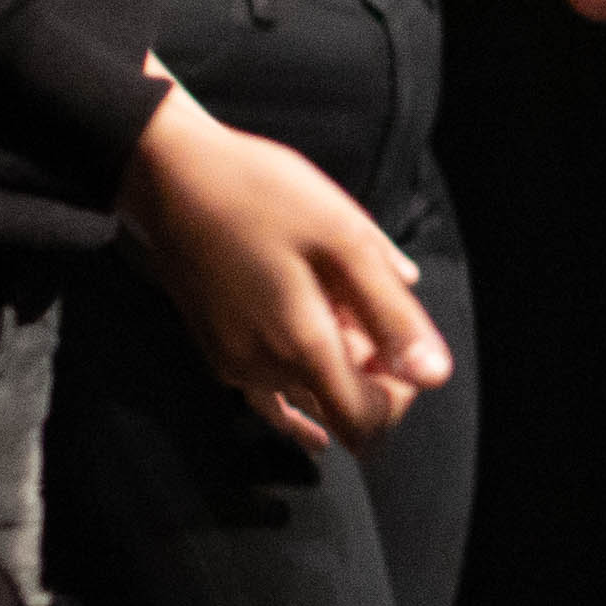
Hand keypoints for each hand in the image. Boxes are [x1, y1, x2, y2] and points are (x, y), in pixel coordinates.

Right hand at [117, 89, 451, 448]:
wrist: (170, 176)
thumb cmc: (263, 195)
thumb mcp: (344, 238)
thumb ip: (391, 311)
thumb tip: (435, 376)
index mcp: (301, 348)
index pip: (365, 422)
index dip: (399, 400)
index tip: (404, 350)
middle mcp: (263, 372)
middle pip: (339, 407)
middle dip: (371, 377)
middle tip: (373, 313)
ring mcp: (234, 366)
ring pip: (306, 395)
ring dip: (335, 370)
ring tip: (341, 311)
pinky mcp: (216, 351)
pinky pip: (266, 399)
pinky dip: (297, 408)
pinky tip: (310, 430)